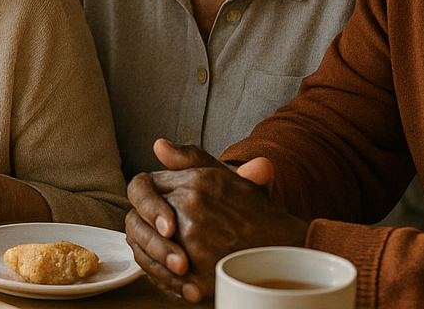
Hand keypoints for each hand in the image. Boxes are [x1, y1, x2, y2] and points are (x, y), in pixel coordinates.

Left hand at [125, 140, 306, 302]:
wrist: (286, 249)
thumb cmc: (255, 213)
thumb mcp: (224, 177)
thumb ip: (189, 159)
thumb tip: (158, 146)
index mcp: (194, 182)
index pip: (141, 187)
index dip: (142, 202)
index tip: (153, 213)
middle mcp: (191, 208)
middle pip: (137, 221)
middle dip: (141, 232)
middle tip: (156, 240)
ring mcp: (193, 242)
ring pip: (145, 250)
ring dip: (149, 255)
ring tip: (166, 258)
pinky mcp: (197, 274)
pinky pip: (161, 276)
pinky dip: (162, 277)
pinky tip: (176, 275)